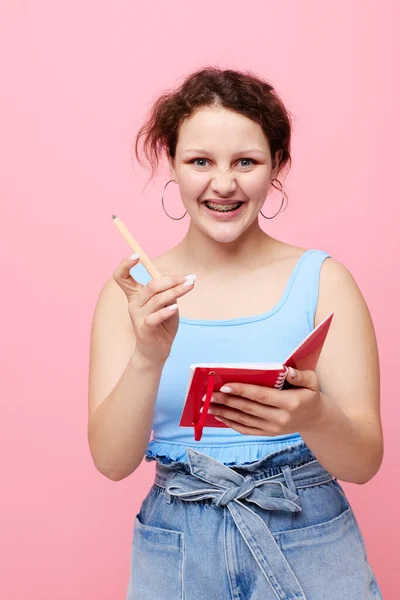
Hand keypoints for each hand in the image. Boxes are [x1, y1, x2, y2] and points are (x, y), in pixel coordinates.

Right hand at [112, 255, 195, 364]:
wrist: (156, 352)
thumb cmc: (162, 326)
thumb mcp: (167, 305)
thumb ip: (169, 293)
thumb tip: (178, 280)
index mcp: (136, 295)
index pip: (122, 277)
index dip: (125, 265)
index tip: (136, 256)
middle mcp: (134, 304)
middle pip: (151, 286)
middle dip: (172, 279)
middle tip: (190, 277)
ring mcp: (138, 317)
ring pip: (157, 299)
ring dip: (176, 291)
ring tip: (191, 286)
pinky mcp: (144, 329)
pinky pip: (155, 317)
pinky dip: (166, 311)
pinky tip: (175, 307)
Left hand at [204, 367, 325, 435]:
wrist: (315, 419)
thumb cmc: (310, 394)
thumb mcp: (312, 381)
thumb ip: (299, 375)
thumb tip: (285, 371)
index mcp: (290, 402)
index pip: (261, 396)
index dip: (242, 390)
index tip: (224, 386)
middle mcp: (280, 418)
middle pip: (248, 408)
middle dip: (226, 401)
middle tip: (208, 394)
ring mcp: (273, 428)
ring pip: (244, 420)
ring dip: (224, 413)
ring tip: (208, 405)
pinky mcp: (268, 434)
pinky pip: (247, 430)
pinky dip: (232, 424)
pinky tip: (220, 416)